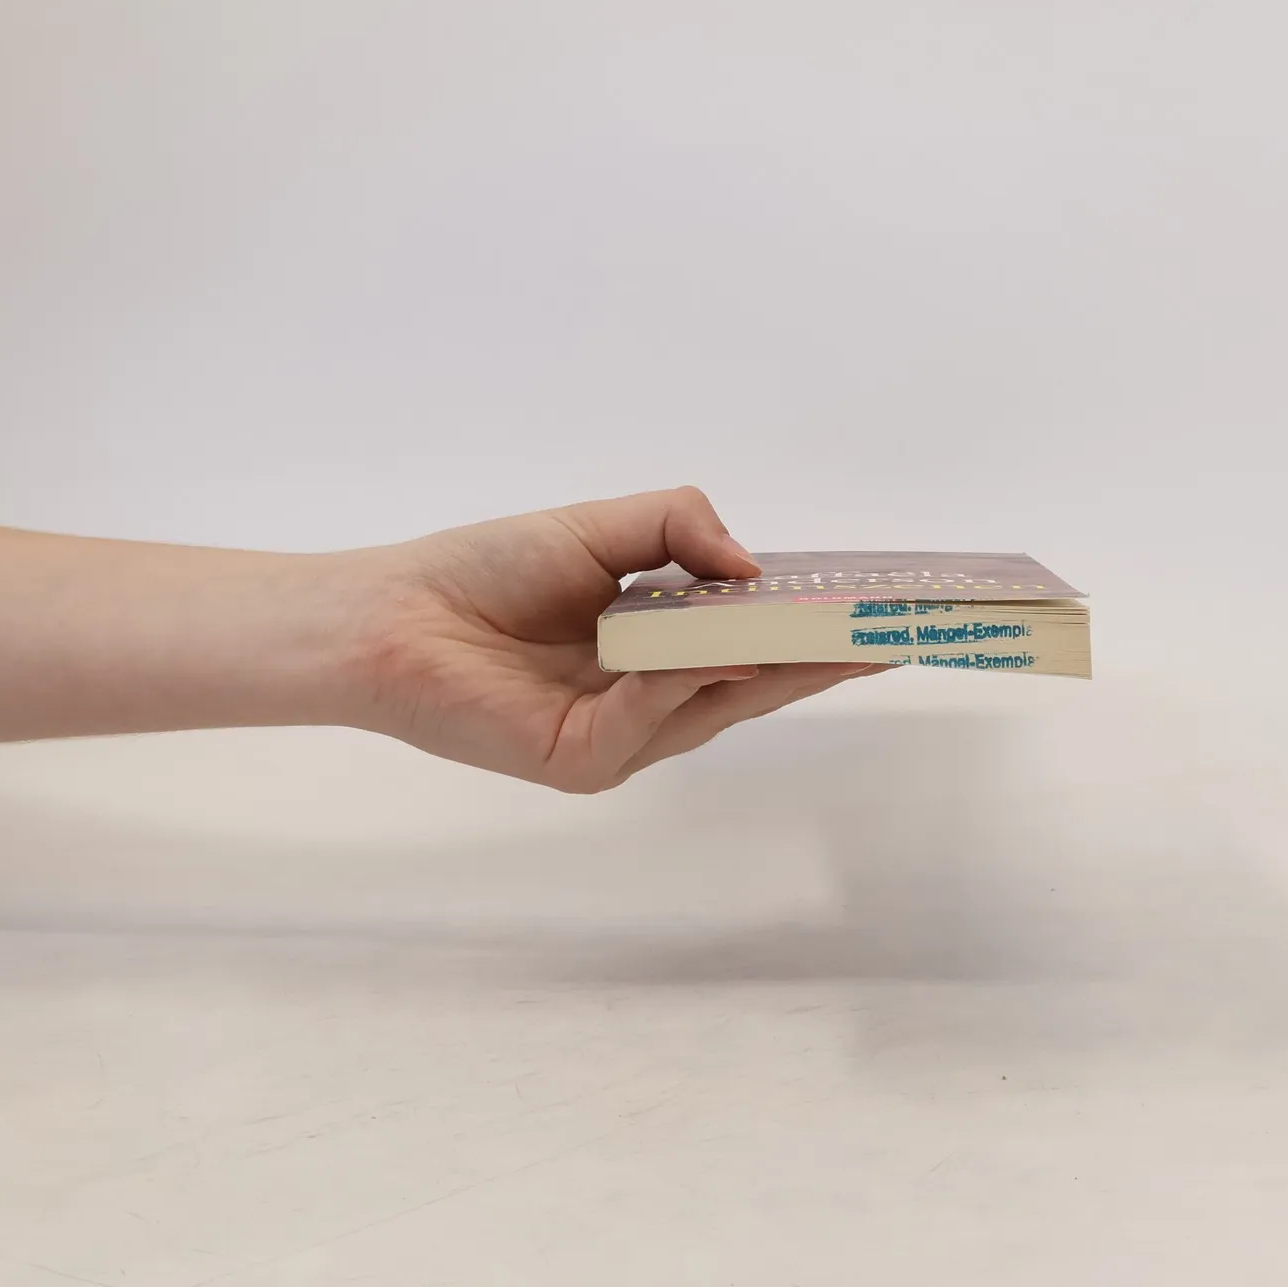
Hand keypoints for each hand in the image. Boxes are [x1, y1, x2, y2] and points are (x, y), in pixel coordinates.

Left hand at [342, 486, 883, 791]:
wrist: (395, 615)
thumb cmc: (488, 569)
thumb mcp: (601, 528)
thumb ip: (681, 527)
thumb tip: (757, 566)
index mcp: (661, 648)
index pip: (757, 639)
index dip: (817, 623)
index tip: (881, 605)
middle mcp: (653, 699)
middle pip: (758, 680)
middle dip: (826, 658)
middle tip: (892, 633)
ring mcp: (623, 737)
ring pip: (714, 701)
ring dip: (770, 665)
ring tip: (833, 631)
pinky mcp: (584, 759)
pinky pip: (648, 721)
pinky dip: (675, 682)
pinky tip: (701, 651)